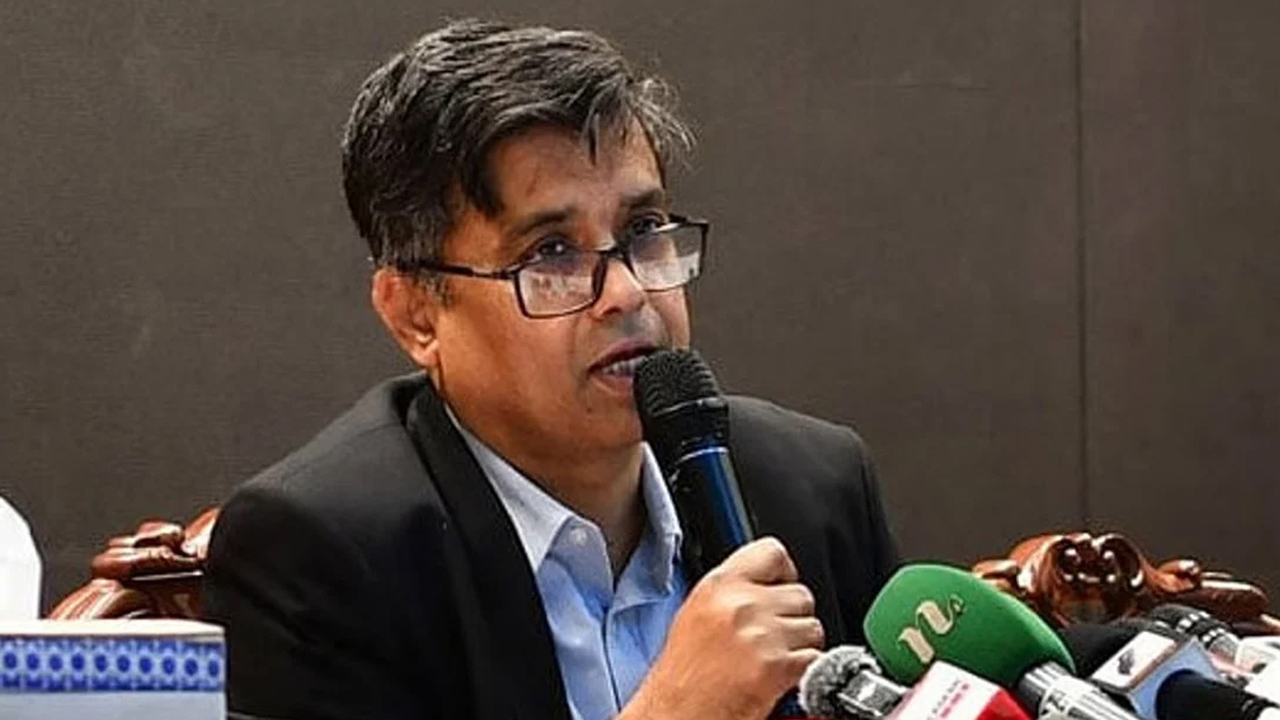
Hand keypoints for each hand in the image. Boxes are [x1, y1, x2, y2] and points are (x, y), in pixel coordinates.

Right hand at [621, 537, 823, 719]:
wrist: (677, 716)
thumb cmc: (682, 677)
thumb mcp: (697, 614)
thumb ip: (732, 593)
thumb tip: (767, 584)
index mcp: (718, 586)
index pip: (772, 552)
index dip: (783, 572)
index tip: (780, 587)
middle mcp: (741, 606)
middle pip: (801, 593)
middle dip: (793, 617)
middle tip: (772, 637)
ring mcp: (762, 636)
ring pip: (813, 628)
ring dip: (801, 646)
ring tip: (772, 659)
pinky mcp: (777, 667)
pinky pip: (815, 657)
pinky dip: (805, 671)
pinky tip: (780, 678)